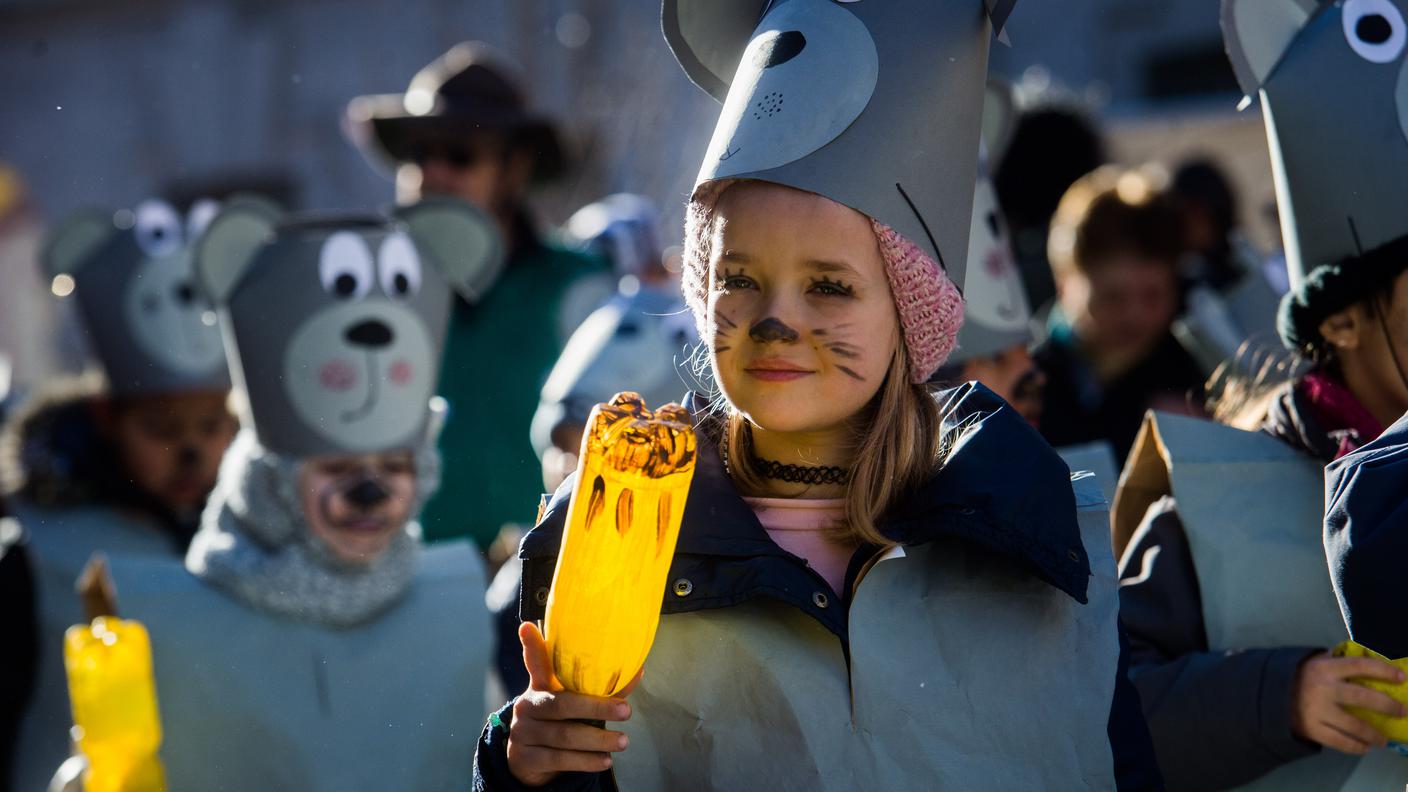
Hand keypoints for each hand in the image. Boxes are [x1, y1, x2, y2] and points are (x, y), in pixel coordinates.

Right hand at [506, 622, 639, 785]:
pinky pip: (559, 760)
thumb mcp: (572, 704)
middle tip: (626, 711)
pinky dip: (585, 761)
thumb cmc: (557, 723)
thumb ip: (600, 689)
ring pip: (564, 736)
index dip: (532, 645)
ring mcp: (523, 733)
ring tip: (623, 741)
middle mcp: (528, 706)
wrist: (528, 761)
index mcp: (539, 687)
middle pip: (562, 705)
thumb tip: (637, 670)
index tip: (527, 626)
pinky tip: (604, 760)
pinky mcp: (524, 758)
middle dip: (597, 708)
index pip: (535, 662)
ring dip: (597, 740)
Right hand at [1291, 652, 1405, 754]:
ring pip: (1354, 726)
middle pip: (1362, 697)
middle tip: (1402, 712)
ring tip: (1383, 739)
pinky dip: (1356, 747)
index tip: (1401, 677)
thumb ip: (1335, 661)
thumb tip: (1365, 656)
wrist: (1267, 696)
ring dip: (1374, 734)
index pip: (1359, 666)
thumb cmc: (1298, 677)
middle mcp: (1323, 688)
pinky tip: (1365, 747)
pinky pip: (1340, 742)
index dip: (1383, 671)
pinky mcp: (1312, 729)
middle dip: (1387, 706)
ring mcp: (1318, 711)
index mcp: (1324, 668)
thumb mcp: (1313, 662)